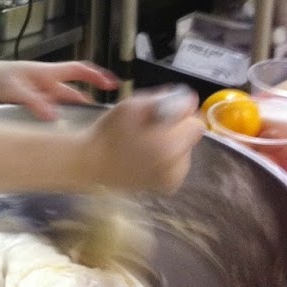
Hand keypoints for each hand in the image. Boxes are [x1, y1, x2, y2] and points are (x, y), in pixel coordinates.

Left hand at [0, 58, 119, 120]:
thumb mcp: (12, 90)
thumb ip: (33, 102)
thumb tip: (54, 117)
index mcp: (46, 73)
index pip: (79, 71)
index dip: (98, 76)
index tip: (114, 84)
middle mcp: (45, 83)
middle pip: (74, 92)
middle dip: (88, 103)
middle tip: (103, 120)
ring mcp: (37, 93)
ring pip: (61, 105)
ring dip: (72, 115)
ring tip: (84, 132)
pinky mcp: (27, 104)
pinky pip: (48, 113)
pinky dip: (56, 122)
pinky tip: (58, 136)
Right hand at [81, 88, 204, 194]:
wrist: (91, 163)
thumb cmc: (108, 132)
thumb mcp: (131, 106)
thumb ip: (163, 99)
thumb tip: (189, 99)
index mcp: (169, 147)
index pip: (196, 123)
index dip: (180, 114)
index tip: (162, 114)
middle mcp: (176, 168)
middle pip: (191, 137)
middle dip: (175, 128)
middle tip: (149, 128)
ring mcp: (172, 180)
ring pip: (186, 150)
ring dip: (172, 142)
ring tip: (145, 142)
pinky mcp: (167, 186)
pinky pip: (178, 163)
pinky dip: (168, 157)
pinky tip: (147, 155)